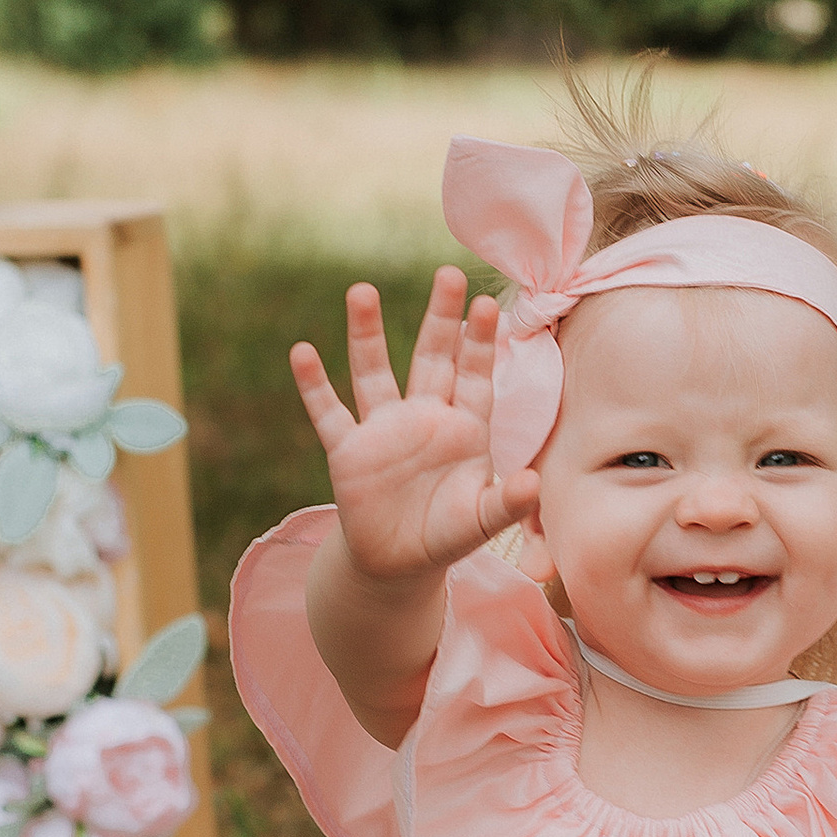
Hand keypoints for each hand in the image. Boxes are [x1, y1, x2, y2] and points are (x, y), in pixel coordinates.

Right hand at [289, 270, 540, 583]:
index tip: (485, 305)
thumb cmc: (446, 534)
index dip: (479, 343)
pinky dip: (314, 386)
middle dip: (440, 318)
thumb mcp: (481, 522)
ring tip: (362, 291)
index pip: (474, 376)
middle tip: (448, 274)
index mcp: (463, 428)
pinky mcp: (348, 451)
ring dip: (367, 334)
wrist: (398, 562)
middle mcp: (423, 418)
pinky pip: (329, 413)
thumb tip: (533, 485)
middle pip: (432, 358)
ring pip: (374, 373)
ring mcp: (383, 430)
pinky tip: (303, 352)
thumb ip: (507, 504)